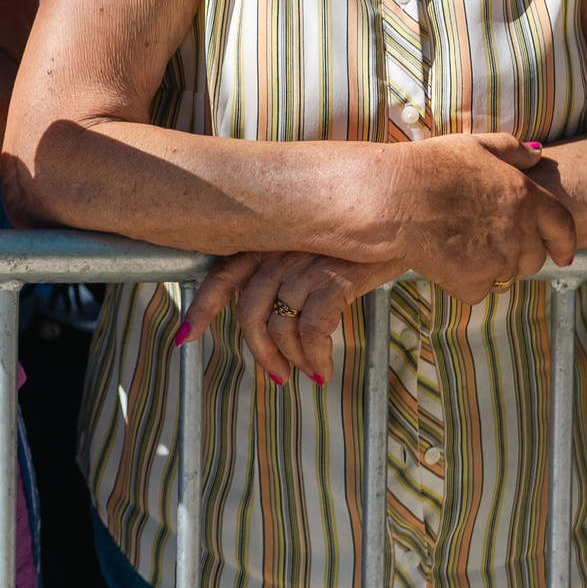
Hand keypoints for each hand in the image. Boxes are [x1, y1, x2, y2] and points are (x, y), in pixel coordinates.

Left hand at [182, 251, 409, 386]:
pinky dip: (315, 356)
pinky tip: (323, 369)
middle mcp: (278, 253)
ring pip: (281, 326)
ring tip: (308, 371)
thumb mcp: (309, 243)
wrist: (402, 214)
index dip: (200, 308)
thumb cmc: (355, 235)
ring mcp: (304, 265)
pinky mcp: (334, 279)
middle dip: (260, 351)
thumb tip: (274, 313)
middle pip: (249, 313)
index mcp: (266, 243)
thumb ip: (284, 268)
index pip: (221, 276)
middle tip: (277, 373)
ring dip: (292, 358)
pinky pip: (313, 329)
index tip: (184, 337)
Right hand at [380, 134, 575, 301]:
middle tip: (487, 245)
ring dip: (490, 270)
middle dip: (517, 256)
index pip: (563, 228)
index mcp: (526, 197)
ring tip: (461, 251)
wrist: (391, 198)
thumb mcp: (474, 146)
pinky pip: (477, 291)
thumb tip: (536, 156)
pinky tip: (444, 263)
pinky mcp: (472, 282)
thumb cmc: (428, 167)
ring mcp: (497, 260)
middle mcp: (519, 231)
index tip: (563, 254)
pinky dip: (463, 283)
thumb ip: (512, 151)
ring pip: (505, 277)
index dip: (564, 243)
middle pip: (533, 258)